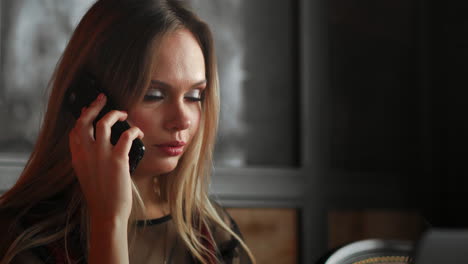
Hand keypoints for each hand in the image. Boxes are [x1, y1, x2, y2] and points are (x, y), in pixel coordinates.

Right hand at [69, 93, 143, 220]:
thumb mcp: (87, 175)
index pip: (75, 131)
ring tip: (124, 113)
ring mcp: (101, 155)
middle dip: (94, 106)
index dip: (81, 117)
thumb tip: (98, 145)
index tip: (88, 109)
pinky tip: (138, 132)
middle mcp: (86, 153)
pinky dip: (134, 130)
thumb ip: (89, 159)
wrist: (107, 212)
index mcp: (77, 157)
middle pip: (85, 121)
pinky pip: (126, 136)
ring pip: (104, 123)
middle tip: (103, 98)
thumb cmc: (100, 195)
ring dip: (115, 114)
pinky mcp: (117, 159)